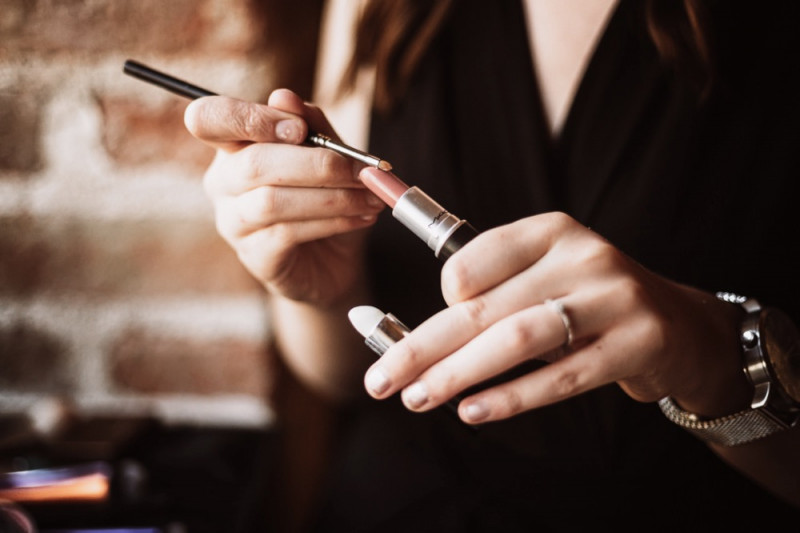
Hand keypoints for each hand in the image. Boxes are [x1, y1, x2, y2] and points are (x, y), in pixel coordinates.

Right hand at [184, 89, 384, 304]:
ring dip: (333, 197)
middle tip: (361, 171)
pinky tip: (361, 218)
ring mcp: (233, 222)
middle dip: (316, 164)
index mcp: (233, 145)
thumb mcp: (328, 156)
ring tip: (370, 197)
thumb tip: (285, 96)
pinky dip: (333, 221)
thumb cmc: (325, 200)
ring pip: (272, 201)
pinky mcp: (254, 255)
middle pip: (253, 163)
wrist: (334, 260)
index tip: (299, 129)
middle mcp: (223, 181)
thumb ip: (312, 126)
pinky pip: (288, 233)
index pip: (209, 118)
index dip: (250, 118)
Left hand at [363, 212, 750, 423]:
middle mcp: (581, 254)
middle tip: (382, 380)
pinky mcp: (636, 342)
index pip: (471, 261)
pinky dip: (512, 397)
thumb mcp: (544, 278)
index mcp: (549, 230)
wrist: (678, 325)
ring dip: (459, 373)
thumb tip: (412, 337)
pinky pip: (562, 377)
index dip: (438, 301)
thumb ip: (491, 294)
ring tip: (418, 399)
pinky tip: (473, 411)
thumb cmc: (588, 303)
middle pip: (483, 306)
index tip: (416, 334)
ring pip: (518, 338)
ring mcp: (613, 296)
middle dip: (422, 347)